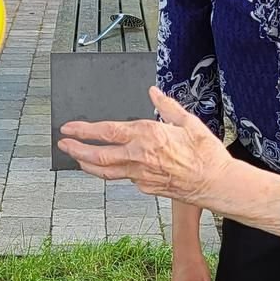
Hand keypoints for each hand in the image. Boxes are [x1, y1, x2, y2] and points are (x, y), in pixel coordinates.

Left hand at [59, 87, 232, 202]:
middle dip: (76, 149)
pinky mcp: (146, 188)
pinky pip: (124, 178)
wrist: (216, 182)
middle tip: (63, 144)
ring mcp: (141, 175)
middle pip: (98, 156)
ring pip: (106, 172)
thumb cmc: (206, 153)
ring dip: (87, 164)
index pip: (106, 132)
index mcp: (147, 135)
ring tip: (76, 158)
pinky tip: (110, 168)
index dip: (83, 130)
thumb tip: (153, 92)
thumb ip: (166, 106)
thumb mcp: (188, 121)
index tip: (69, 128)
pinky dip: (113, 172)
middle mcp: (139, 156)